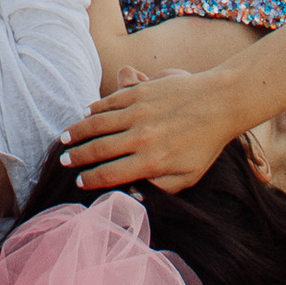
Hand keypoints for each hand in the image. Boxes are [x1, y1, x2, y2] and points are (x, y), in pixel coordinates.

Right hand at [58, 66, 245, 195]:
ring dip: (77, 132)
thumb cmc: (206, 144)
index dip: (91, 180)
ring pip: (97, 123)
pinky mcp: (140, 91)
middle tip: (64, 162)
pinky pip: (110, 102)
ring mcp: (139, 111)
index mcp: (152, 161)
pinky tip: (85, 114)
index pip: (110, 174)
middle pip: (97, 150)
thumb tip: (132, 193)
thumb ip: (160, 189)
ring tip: (64, 139)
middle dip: (77, 157)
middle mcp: (141, 137)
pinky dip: (94, 109)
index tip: (80, 182)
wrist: (221, 102)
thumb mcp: (188, 176)